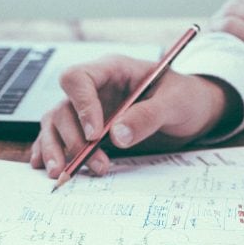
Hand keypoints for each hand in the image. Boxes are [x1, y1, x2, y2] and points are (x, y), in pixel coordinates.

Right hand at [30, 55, 237, 176]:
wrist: (194, 112)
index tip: (95, 134)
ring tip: (62, 174)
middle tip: (96, 163)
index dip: (81, 105)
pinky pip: (59, 138)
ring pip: (55, 124)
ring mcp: (88, 110)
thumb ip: (148, 116)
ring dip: (57, 149)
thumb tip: (117, 136)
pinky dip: (51, 152)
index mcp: (112, 70)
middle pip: (63, 107)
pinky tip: (48, 167)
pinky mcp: (88, 130)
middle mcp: (94, 89)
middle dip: (73, 139)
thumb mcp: (176, 103)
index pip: (78, 78)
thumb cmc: (186, 98)